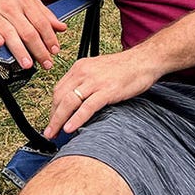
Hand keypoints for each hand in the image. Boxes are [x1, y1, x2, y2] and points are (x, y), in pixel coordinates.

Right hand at [0, 0, 66, 69]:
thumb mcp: (32, 2)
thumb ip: (46, 16)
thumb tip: (62, 28)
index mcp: (26, 2)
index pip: (40, 23)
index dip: (49, 38)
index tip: (54, 50)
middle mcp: (12, 9)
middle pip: (27, 32)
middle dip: (38, 50)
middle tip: (46, 63)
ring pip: (10, 34)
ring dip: (20, 51)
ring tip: (28, 64)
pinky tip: (0, 45)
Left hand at [44, 50, 160, 137]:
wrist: (144, 60)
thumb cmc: (125, 68)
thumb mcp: (98, 71)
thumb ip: (85, 83)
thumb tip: (75, 101)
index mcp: (79, 68)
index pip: (58, 89)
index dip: (52, 107)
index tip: (51, 119)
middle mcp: (83, 73)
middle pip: (59, 97)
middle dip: (52, 117)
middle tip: (49, 131)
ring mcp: (95, 82)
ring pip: (69, 102)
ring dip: (58, 120)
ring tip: (54, 133)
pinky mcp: (107, 91)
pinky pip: (87, 107)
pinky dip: (76, 119)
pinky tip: (70, 128)